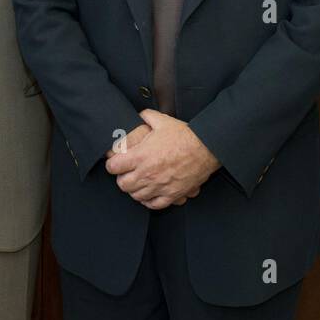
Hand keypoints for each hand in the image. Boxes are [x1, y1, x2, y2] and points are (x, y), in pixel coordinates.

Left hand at [104, 109, 219, 209]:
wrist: (206, 148)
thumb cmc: (185, 135)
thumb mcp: (162, 121)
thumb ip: (146, 116)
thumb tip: (139, 115)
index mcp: (141, 156)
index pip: (113, 167)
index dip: (112, 164)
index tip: (116, 162)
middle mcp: (147, 174)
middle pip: (122, 185)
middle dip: (122, 179)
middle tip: (127, 173)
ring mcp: (159, 186)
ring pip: (136, 196)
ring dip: (135, 190)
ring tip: (139, 182)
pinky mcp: (172, 195)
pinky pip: (153, 204)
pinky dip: (149, 201)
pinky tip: (150, 193)